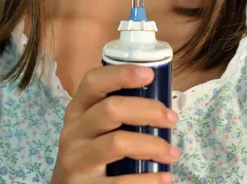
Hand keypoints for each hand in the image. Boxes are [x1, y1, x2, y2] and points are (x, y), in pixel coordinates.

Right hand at [50, 63, 179, 182]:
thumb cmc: (91, 153)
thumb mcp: (94, 128)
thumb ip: (116, 112)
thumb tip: (159, 100)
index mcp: (78, 110)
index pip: (93, 81)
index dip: (120, 74)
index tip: (149, 74)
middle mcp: (73, 131)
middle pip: (110, 109)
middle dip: (147, 110)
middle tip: (171, 118)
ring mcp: (75, 159)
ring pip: (117, 143)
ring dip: (152, 145)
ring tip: (172, 153)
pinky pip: (120, 182)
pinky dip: (148, 180)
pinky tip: (164, 178)